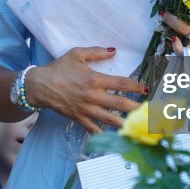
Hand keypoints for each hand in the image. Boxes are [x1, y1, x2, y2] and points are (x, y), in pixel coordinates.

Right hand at [25, 48, 144, 133]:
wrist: (40, 85)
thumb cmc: (58, 68)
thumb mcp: (76, 54)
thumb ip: (96, 52)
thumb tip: (114, 50)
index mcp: (94, 79)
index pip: (121, 83)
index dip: (136, 86)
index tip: (146, 89)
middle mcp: (93, 95)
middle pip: (120, 103)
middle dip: (137, 108)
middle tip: (149, 112)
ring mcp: (86, 109)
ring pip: (110, 119)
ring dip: (126, 123)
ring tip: (139, 127)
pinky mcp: (79, 118)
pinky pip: (94, 129)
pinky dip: (105, 134)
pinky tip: (115, 138)